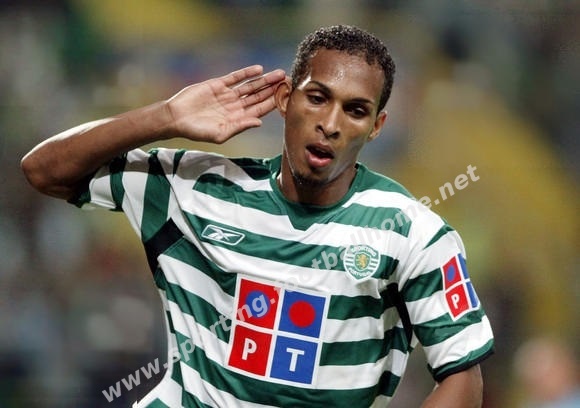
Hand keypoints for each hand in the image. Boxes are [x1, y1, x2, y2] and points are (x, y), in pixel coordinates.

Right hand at [164, 65, 285, 143]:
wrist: (176, 118)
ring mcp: (227, 95)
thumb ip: (240, 126)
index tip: (286, 97)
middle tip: (288, 82)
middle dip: (273, 89)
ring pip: (250, 86)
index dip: (274, 103)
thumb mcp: (220, 133)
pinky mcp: (217, 85)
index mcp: (238, 119)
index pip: (260, 109)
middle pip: (259, 96)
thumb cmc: (197, 131)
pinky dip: (246, 73)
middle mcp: (235, 106)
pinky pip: (235, 78)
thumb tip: (259, 122)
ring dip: (264, 80)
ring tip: (279, 74)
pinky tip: (258, 70)